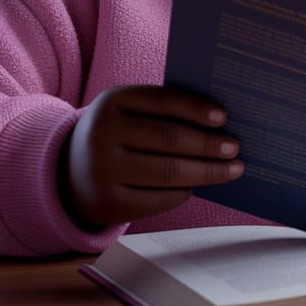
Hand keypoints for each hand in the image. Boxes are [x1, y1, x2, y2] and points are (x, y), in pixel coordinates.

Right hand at [59, 85, 243, 229]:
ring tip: (232, 169)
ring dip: (207, 171)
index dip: (195, 108)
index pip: (162, 101)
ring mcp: (103, 171)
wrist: (69, 172)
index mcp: (112, 102)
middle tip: (235, 147)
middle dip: (209, 144)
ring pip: (168, 172)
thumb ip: (163, 110)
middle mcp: (103, 134)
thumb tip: (220, 122)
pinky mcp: (108, 204)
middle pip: (169, 139)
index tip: (224, 117)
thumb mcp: (128, 112)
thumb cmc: (118, 134)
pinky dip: (182, 193)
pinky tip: (196, 186)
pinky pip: (157, 200)